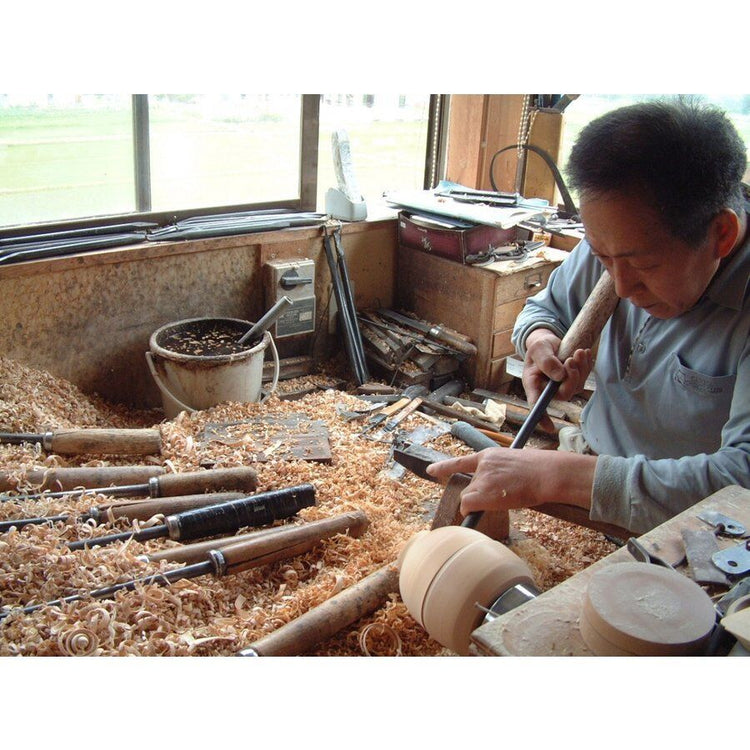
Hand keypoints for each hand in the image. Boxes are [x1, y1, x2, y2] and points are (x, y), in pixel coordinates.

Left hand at [426, 446, 595, 516]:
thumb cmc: (539, 470)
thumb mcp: (515, 463)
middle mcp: (481, 466)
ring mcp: (481, 479)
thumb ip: (500, 472)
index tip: (430, 471)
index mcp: (489, 455)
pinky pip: (468, 505)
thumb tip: (498, 487)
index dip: (444, 467)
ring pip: (470, 498)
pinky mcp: (483, 493)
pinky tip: (488, 507)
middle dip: (479, 496)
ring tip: (506, 497)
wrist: (546, 473)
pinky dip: (472, 510)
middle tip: (502, 496)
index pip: (462, 462)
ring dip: (482, 502)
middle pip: (468, 487)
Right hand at [523, 329, 592, 429]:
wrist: (549, 343)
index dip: (542, 417)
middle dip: (571, 377)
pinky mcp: (573, 381)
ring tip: (578, 351)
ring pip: (577, 386)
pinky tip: (583, 353)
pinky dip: (586, 365)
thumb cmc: (539, 347)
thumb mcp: (538, 349)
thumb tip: (559, 376)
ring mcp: (562, 386)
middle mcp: (547, 390)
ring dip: (581, 368)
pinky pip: (584, 378)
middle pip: (564, 394)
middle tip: (571, 359)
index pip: (536, 404)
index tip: (549, 428)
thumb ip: (546, 361)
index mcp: (533, 384)